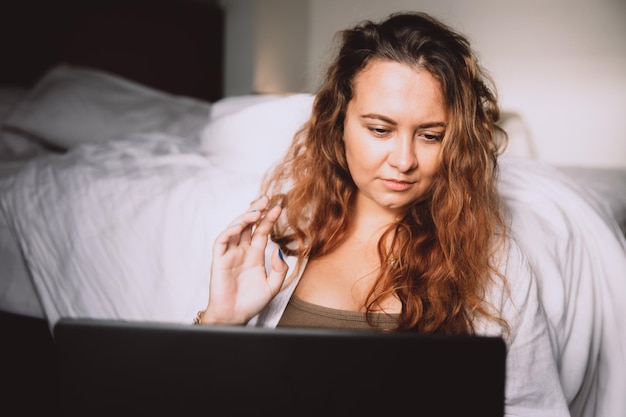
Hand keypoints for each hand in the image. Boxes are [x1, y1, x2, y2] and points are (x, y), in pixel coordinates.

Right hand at [201, 195, 287, 324]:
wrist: (235, 317)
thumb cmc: (251, 302)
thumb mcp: (273, 286)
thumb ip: (279, 269)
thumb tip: (278, 250)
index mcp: (254, 255)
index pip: (261, 231)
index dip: (269, 219)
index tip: (279, 207)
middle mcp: (241, 251)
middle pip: (248, 225)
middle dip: (256, 211)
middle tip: (266, 198)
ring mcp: (229, 254)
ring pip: (234, 229)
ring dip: (243, 218)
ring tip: (255, 210)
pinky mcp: (219, 260)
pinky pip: (221, 242)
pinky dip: (228, 232)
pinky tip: (238, 227)